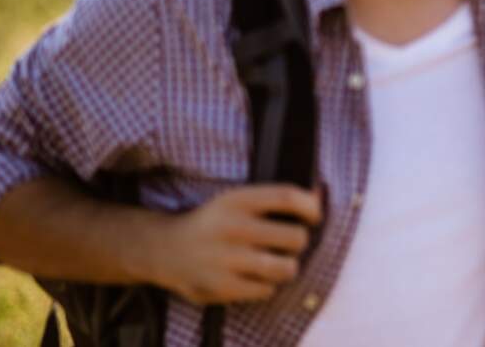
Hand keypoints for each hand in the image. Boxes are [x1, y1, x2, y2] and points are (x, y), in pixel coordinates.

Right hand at [146, 184, 322, 304]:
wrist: (165, 249)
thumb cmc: (215, 223)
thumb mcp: (237, 200)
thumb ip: (276, 199)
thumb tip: (319, 194)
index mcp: (237, 200)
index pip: (288, 197)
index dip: (311, 207)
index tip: (314, 217)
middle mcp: (232, 228)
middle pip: (296, 238)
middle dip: (299, 242)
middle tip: (288, 244)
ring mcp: (226, 259)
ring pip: (286, 268)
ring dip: (287, 267)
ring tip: (276, 262)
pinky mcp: (221, 287)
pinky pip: (267, 290)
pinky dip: (266, 286)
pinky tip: (254, 276)